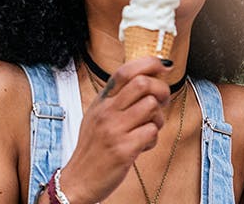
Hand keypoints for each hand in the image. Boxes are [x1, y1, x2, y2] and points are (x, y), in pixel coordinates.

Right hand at [58, 56, 171, 202]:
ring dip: (158, 119)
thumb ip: (119, 99)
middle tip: (162, 103)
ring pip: (151, 107)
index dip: (149, 63)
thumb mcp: (98, 116)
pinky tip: (142, 146)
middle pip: (143, 83)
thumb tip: (148, 80)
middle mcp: (106, 112)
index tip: (165, 66)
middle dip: (161, 91)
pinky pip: (152, 132)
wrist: (78, 180)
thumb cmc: (94, 148)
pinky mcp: (123, 149)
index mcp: (101, 101)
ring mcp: (114, 129)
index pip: (125, 71)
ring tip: (148, 129)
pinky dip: (153, 140)